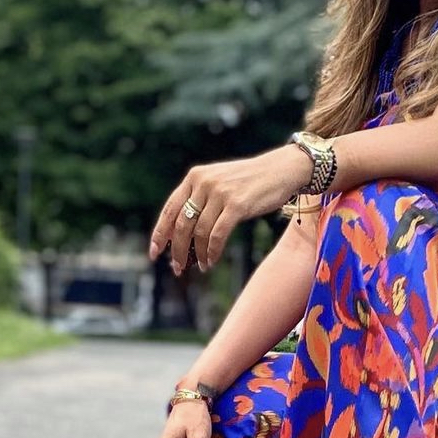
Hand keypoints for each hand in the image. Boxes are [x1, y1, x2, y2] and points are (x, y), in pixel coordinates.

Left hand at [148, 145, 310, 273]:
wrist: (282, 169)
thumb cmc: (250, 181)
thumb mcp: (219, 182)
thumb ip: (200, 199)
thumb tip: (183, 235)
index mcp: (195, 176)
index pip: (169, 209)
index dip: (159, 234)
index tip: (155, 253)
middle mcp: (204, 183)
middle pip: (181, 224)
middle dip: (177, 250)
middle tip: (177, 268)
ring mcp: (220, 193)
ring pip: (198, 233)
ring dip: (197, 254)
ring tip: (200, 266)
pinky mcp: (237, 205)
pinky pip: (217, 236)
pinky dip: (211, 252)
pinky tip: (211, 261)